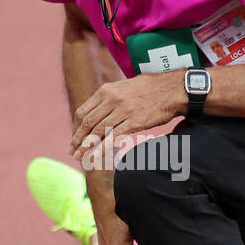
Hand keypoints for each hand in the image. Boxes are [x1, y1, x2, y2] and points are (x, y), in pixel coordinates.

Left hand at [69, 73, 185, 160]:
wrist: (172, 89)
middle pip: (88, 123)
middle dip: (78, 139)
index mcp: (106, 90)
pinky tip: (95, 157)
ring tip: (80, 157)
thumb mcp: (124, 86)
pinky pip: (114, 138)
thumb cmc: (150, 88)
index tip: (74, 138)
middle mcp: (112, 100)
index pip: (83, 111)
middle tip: (72, 151)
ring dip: (87, 147)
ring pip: (98, 132)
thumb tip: (97, 112)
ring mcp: (123, 111)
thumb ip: (109, 98)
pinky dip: (102, 149)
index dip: (76, 128)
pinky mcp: (135, 122)